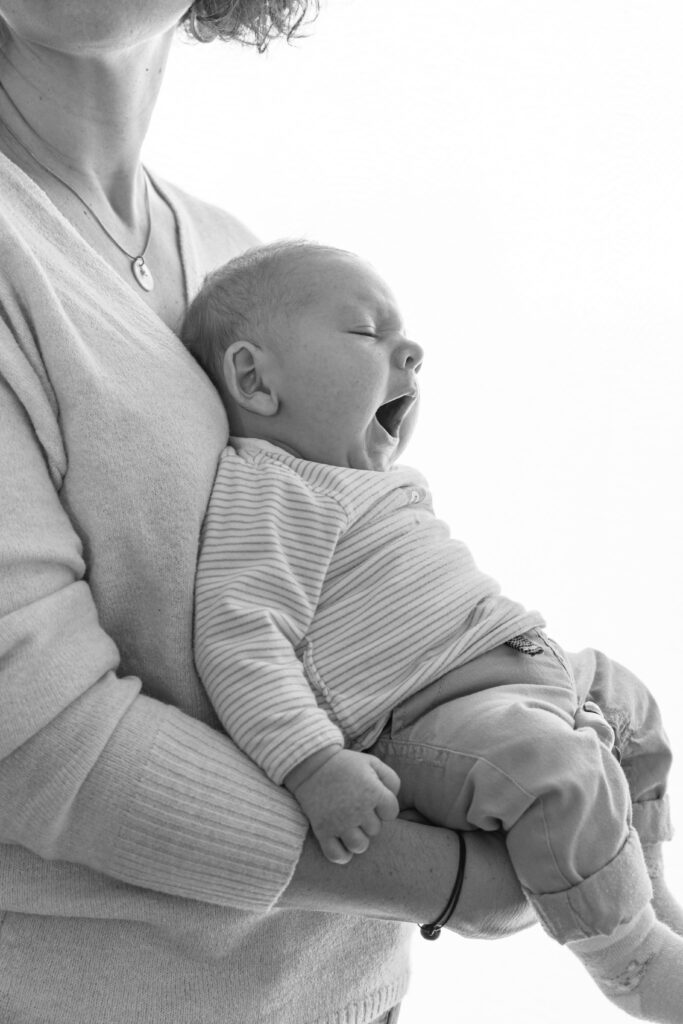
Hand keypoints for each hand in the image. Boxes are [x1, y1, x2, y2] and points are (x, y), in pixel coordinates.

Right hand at [288, 749, 400, 863]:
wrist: (310, 765)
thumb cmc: (344, 764)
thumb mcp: (371, 762)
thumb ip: (391, 778)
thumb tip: (394, 798)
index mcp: (372, 792)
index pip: (391, 813)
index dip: (384, 807)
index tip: (373, 799)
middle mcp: (358, 810)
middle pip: (375, 830)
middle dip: (369, 820)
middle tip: (357, 808)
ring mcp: (339, 822)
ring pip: (359, 846)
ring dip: (358, 839)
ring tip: (351, 828)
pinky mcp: (322, 830)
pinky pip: (337, 855)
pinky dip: (341, 854)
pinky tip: (342, 843)